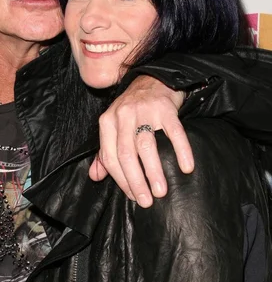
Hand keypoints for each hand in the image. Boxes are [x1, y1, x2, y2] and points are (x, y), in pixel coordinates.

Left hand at [89, 75, 193, 206]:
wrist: (153, 79)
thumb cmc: (132, 110)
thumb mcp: (113, 127)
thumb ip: (104, 152)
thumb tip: (95, 176)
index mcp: (107, 122)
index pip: (110, 157)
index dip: (121, 180)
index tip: (133, 197)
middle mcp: (123, 115)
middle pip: (126, 153)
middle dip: (135, 180)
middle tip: (146, 201)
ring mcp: (144, 110)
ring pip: (146, 145)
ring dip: (153, 171)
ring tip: (160, 191)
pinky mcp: (165, 107)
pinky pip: (174, 132)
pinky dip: (181, 151)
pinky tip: (186, 167)